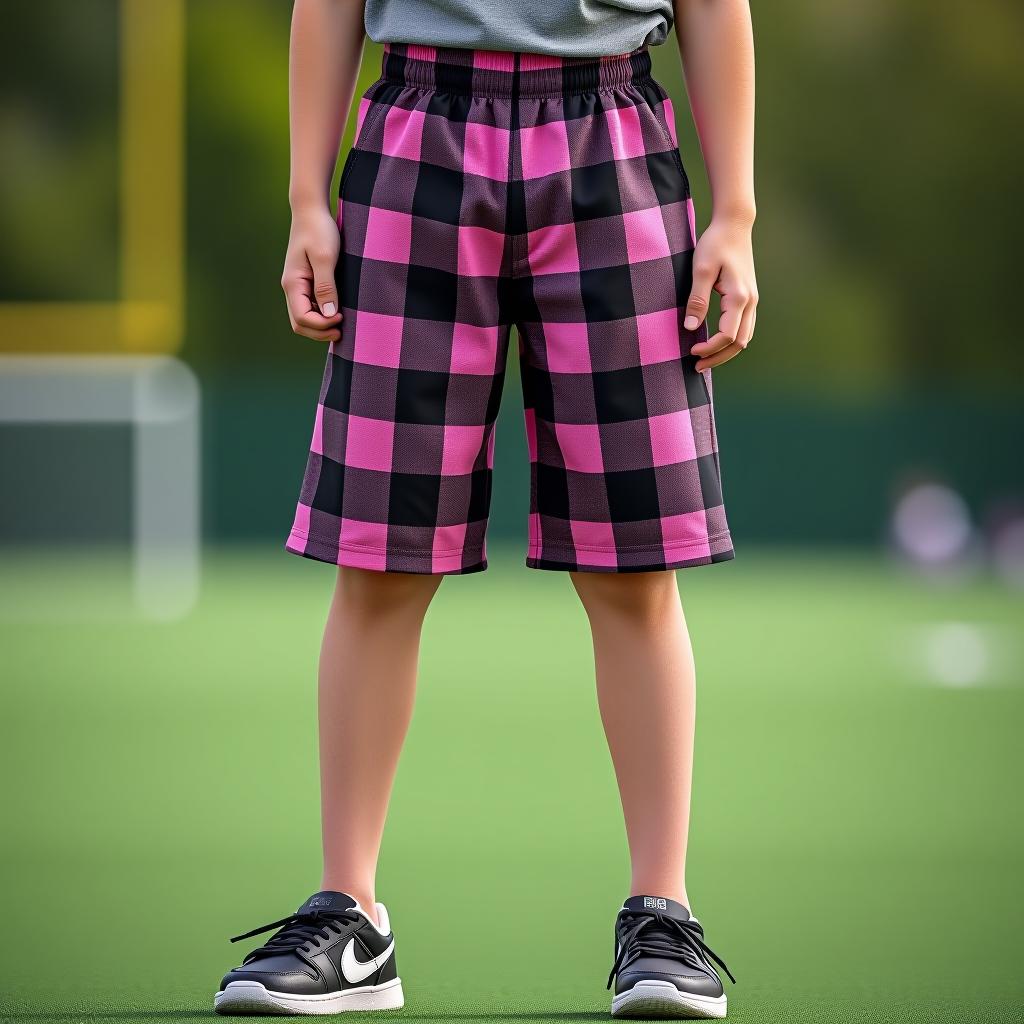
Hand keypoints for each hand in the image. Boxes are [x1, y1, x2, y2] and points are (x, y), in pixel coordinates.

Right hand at [281, 204, 343, 342]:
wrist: (311, 210)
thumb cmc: (319, 230)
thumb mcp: (325, 257)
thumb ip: (325, 286)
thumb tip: (328, 314)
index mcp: (292, 283)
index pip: (301, 318)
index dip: (321, 325)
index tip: (341, 317)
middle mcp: (291, 287)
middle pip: (300, 323)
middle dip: (319, 332)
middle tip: (342, 331)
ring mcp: (297, 285)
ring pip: (304, 317)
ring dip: (321, 326)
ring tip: (342, 324)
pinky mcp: (306, 281)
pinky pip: (310, 306)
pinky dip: (322, 315)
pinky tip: (337, 311)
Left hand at [684, 216, 757, 370]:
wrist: (734, 225)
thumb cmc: (715, 244)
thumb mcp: (701, 269)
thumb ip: (697, 299)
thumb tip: (689, 328)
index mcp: (738, 297)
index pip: (727, 336)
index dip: (709, 348)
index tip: (690, 351)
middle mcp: (750, 302)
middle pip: (738, 343)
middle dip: (718, 357)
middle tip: (696, 366)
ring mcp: (752, 300)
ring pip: (744, 337)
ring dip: (726, 352)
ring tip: (704, 359)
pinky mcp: (748, 297)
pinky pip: (744, 328)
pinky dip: (731, 341)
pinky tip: (715, 343)